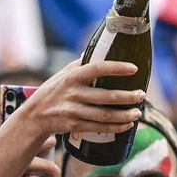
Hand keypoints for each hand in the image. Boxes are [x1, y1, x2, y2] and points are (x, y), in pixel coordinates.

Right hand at [21, 58, 143, 136]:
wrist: (34, 116)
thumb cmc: (52, 91)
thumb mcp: (63, 74)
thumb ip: (80, 63)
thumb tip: (99, 48)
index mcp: (72, 76)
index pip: (96, 68)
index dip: (116, 68)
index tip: (133, 68)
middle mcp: (73, 93)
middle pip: (106, 96)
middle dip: (127, 97)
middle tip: (141, 95)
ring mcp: (73, 110)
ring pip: (104, 115)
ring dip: (124, 115)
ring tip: (137, 112)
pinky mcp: (74, 125)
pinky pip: (99, 127)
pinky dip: (116, 127)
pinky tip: (127, 125)